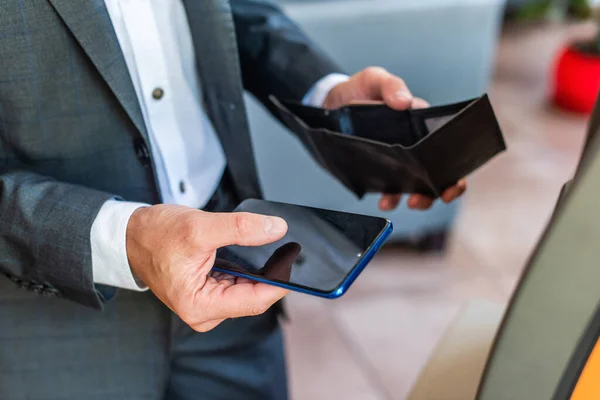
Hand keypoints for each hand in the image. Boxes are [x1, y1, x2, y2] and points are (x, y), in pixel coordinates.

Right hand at [126, 204, 289, 331]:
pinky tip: (251, 253)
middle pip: (254, 296)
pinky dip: (248, 268)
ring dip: (259, 270)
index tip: (295, 261)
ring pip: (248, 289)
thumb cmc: (155, 235)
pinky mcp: (209, 293)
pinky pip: (238, 284)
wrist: (131, 235)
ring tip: (267, 245)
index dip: (280, 281)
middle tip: (286, 248)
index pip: (255, 300)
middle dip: (271, 274)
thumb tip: (275, 229)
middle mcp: (205, 312)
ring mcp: (207, 304)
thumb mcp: (199, 227)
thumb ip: (240, 228)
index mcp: (200, 306)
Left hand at [322, 67, 466, 210]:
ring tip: (410, 201)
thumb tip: (404, 102)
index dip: (455, 164)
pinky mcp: (379, 172)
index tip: (453, 177)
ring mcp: (396, 161)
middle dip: (442, 188)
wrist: (328, 106)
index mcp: (419, 124)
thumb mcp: (373, 79)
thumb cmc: (358, 90)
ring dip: (420, 198)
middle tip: (438, 195)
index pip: (445, 144)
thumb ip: (390, 85)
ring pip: (417, 186)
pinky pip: (390, 190)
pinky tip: (384, 201)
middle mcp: (412, 145)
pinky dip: (392, 199)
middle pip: (437, 171)